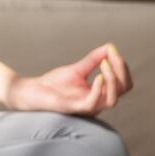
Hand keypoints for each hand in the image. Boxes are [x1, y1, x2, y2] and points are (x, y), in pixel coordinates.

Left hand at [6, 42, 133, 114]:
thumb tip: (110, 47)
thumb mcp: (77, 69)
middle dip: (121, 71)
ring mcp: (87, 107)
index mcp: (101, 94)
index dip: (121, 67)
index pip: (123, 83)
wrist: (31, 92)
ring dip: (112, 80)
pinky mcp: (74, 108)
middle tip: (111, 55)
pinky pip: (92, 103)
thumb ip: (93, 60)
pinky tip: (98, 76)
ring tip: (105, 64)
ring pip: (112, 99)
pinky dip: (98, 90)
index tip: (112, 49)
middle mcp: (98, 102)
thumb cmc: (54, 84)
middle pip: (122, 90)